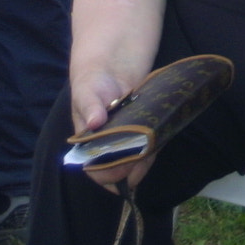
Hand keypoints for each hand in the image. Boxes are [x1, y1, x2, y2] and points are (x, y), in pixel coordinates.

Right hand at [68, 63, 153, 190]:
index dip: (109, 173)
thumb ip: (90, 108)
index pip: (96, 171)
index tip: (123, 163)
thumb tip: (94, 122)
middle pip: (119, 173)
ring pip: (134, 165)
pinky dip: (152, 150)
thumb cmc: (93, 85)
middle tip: (142, 157)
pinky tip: (157, 141)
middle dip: (131, 170)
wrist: (112, 71)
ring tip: (150, 149)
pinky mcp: (139, 136)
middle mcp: (105, 150)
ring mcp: (123, 144)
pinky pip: (146, 151)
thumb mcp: (87, 94)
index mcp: (87, 146)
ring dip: (143, 162)